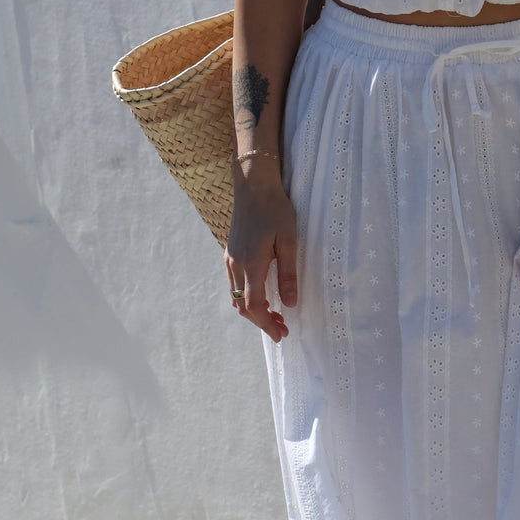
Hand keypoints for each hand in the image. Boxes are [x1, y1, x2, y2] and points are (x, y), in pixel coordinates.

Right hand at [225, 172, 297, 341]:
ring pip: (236, 297)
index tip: (281, 334)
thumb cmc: (275, 210)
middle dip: (261, 322)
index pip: (255, 306)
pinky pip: (234, 285)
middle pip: (243, 306)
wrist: (253, 186)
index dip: (267, 324)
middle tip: (282, 330)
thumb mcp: (289, 241)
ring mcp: (230, 259)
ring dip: (253, 311)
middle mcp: (236, 265)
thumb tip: (290, 304)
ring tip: (274, 316)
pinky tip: (261, 296)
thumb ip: (288, 274)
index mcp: (252, 264)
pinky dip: (246, 298)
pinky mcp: (230, 253)